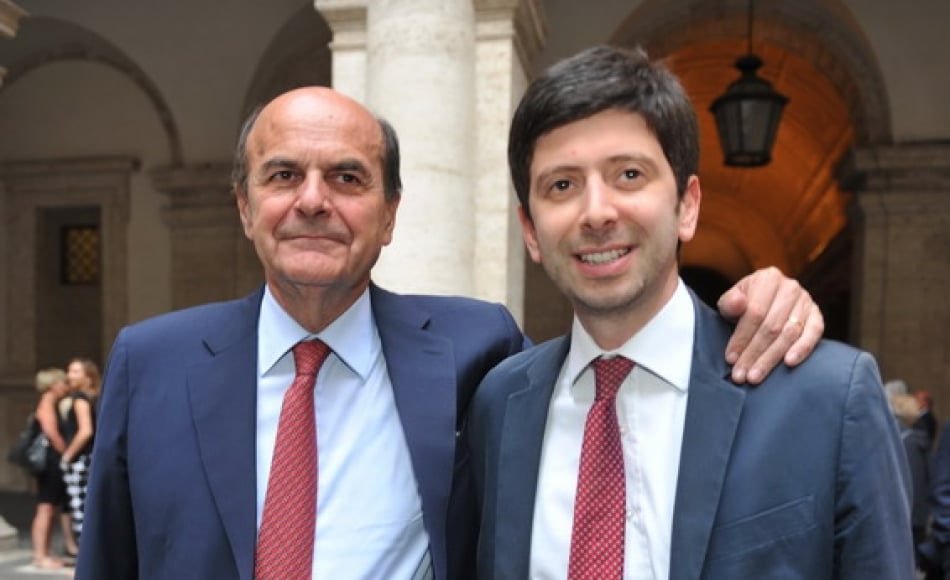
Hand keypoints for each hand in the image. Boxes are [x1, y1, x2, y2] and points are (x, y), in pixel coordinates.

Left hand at [717, 267, 823, 383]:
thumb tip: (737, 303)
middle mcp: (790, 287)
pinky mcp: (817, 315)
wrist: (765, 300)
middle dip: (754, 353)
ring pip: (789, 333)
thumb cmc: (744, 304)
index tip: (730, 359)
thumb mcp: (731, 301)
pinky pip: (814, 333)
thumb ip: (730, 303)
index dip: (742, 337)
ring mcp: (806, 300)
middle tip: (742, 375)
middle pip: (772, 326)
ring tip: (756, 376)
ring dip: (772, 358)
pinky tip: (789, 363)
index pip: (755, 312)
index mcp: (768, 278)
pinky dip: (802, 349)